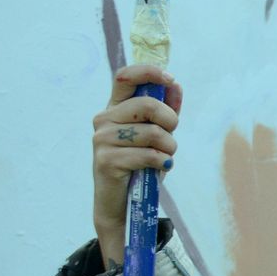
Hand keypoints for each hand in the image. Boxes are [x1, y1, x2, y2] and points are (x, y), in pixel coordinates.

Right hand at [91, 65, 182, 265]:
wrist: (122, 203)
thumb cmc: (140, 164)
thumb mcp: (157, 135)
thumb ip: (165, 111)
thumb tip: (175, 85)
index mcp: (115, 109)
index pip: (125, 77)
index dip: (149, 72)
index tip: (170, 79)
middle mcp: (104, 120)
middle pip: (146, 105)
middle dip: (171, 121)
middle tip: (171, 138)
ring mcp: (102, 140)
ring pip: (153, 132)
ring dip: (170, 148)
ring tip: (164, 158)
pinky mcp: (106, 160)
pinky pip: (149, 155)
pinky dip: (163, 162)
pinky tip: (159, 168)